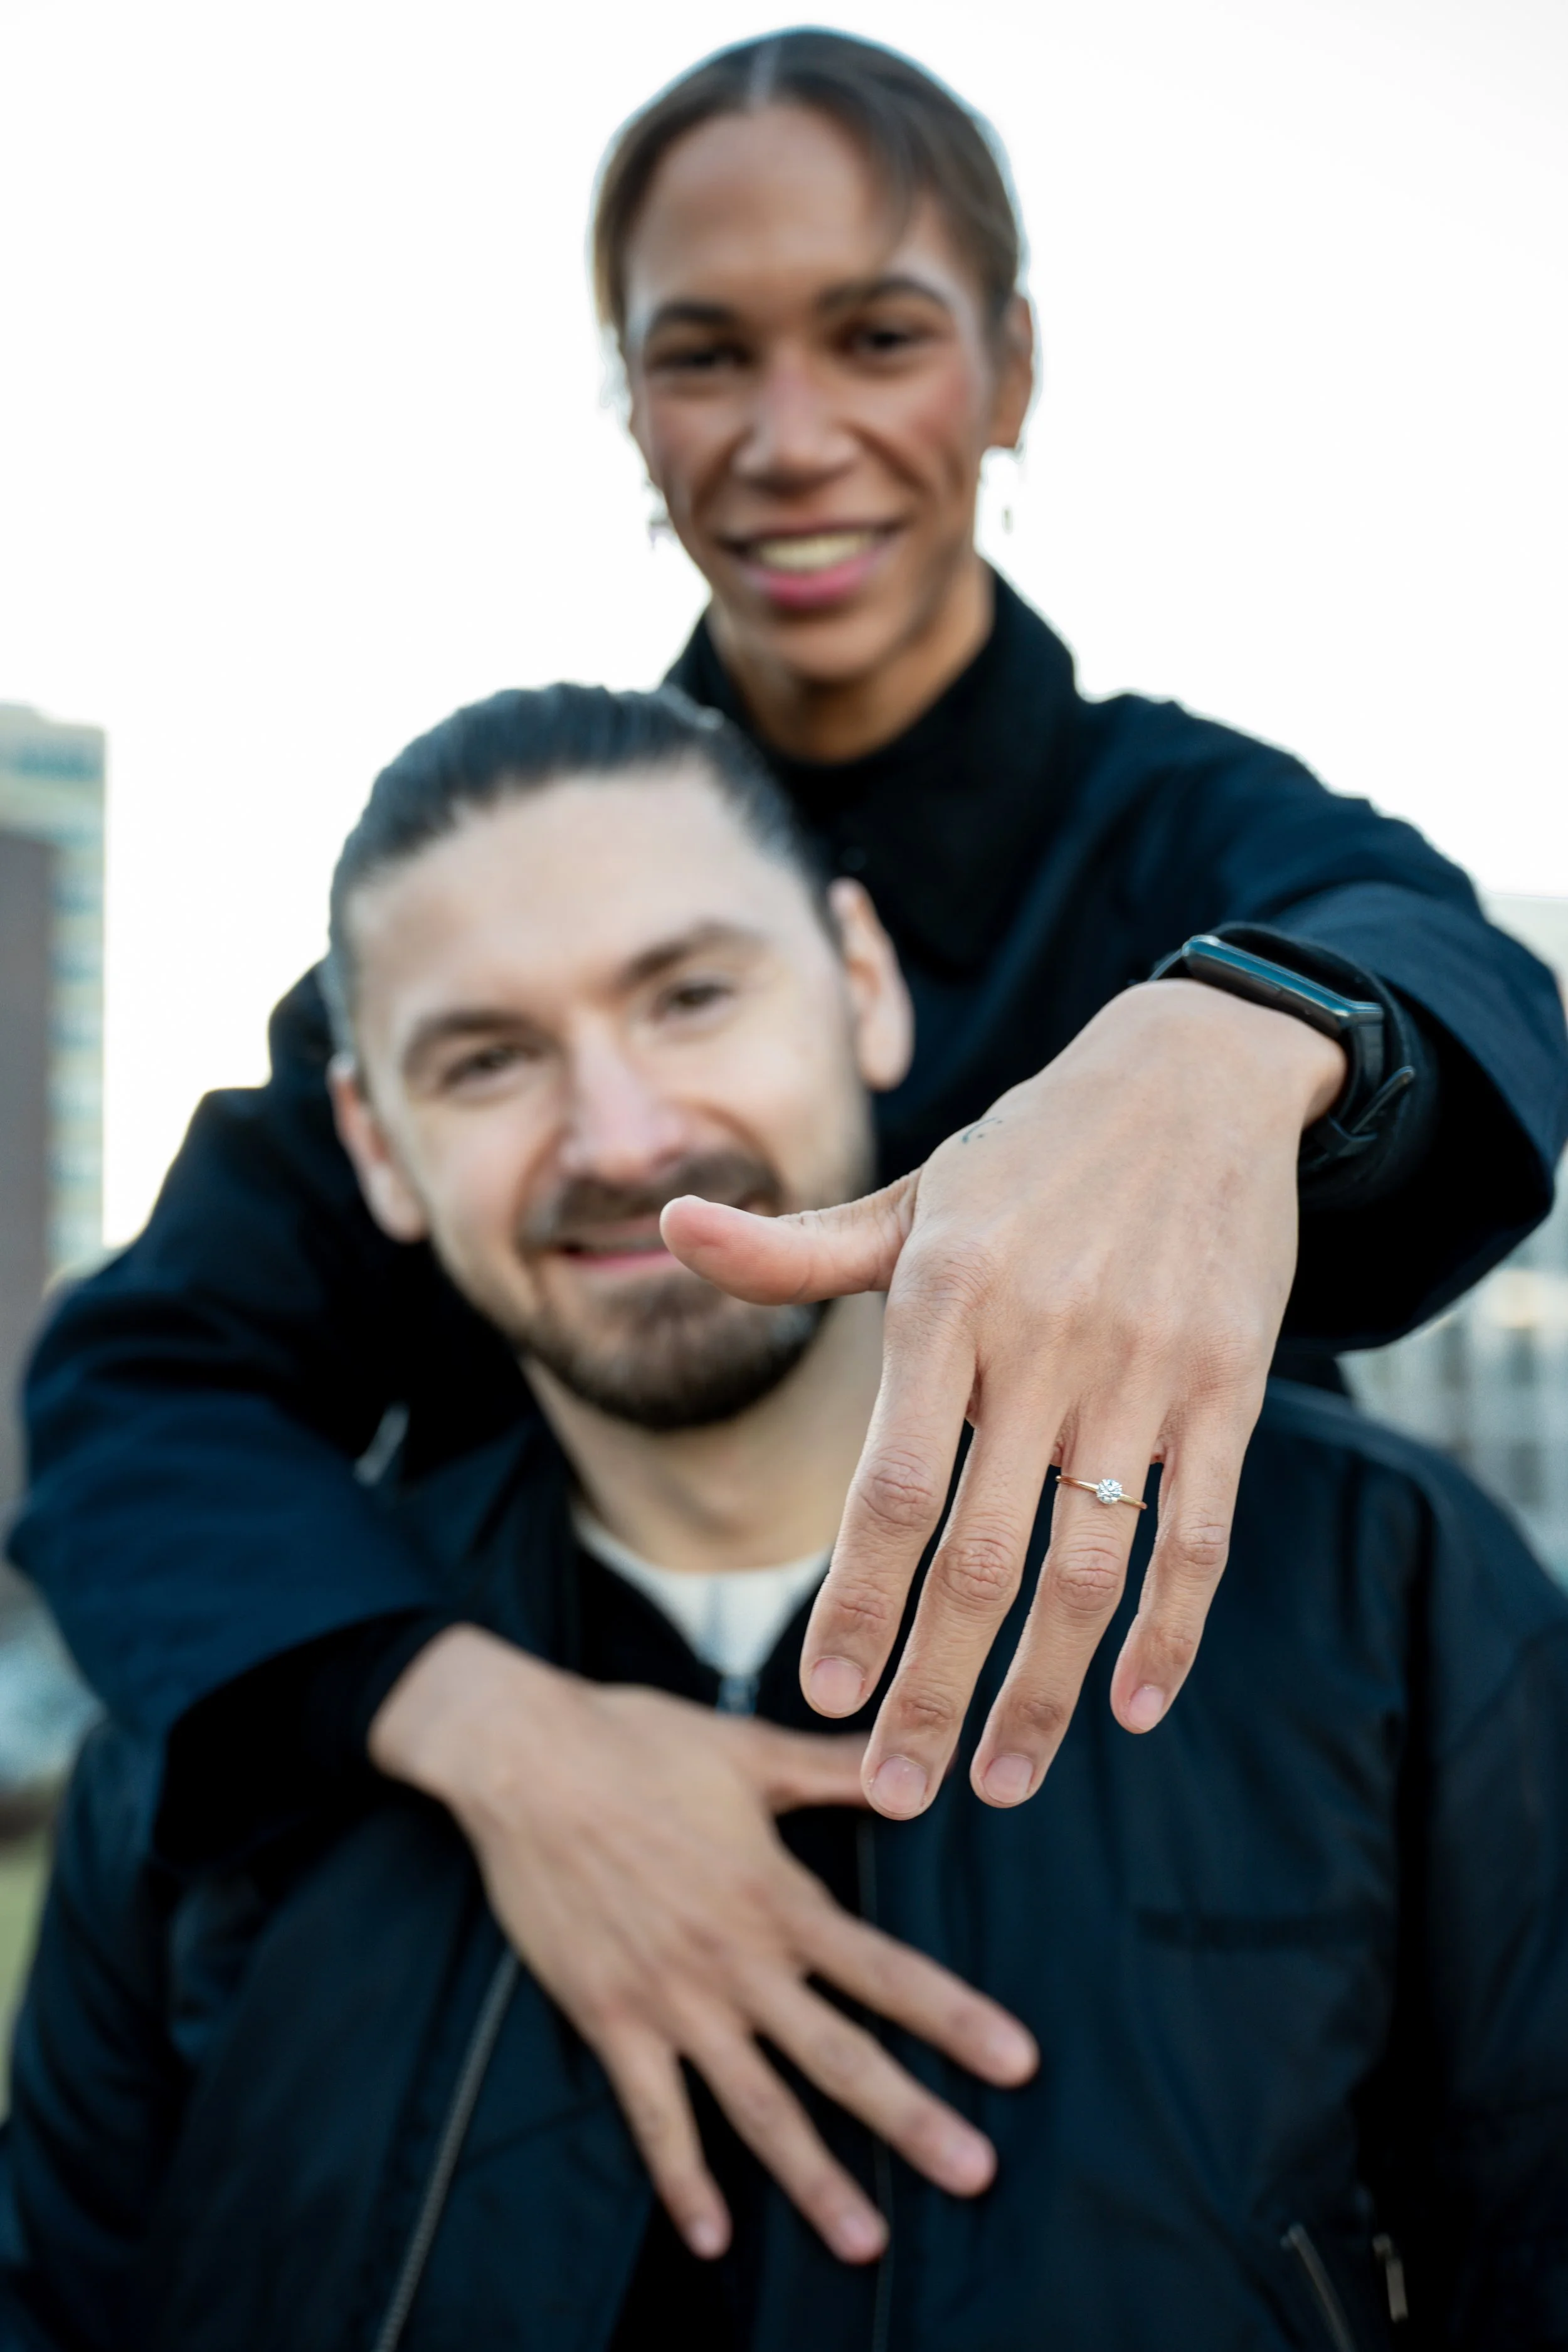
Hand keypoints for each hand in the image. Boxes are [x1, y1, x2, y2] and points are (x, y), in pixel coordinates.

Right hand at [370, 1627, 1036, 2265]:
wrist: (524, 1758)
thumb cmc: (637, 1741)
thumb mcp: (747, 1750)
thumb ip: (832, 1769)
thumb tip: (909, 1768)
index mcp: (776, 1896)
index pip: (884, 1970)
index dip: (954, 2015)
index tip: (1017, 2061)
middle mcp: (734, 1961)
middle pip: (837, 2056)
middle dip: (910, 2119)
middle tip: (975, 2173)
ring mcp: (670, 1999)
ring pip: (756, 2104)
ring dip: (813, 2176)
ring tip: (867, 2239)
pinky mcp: (609, 2018)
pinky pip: (652, 2115)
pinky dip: (682, 2178)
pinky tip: (712, 2238)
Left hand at [661, 980, 1345, 1816]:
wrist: (1199, 1078)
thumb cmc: (1032, 1150)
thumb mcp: (915, 1192)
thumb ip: (799, 1250)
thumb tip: (669, 1229)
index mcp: (943, 1295)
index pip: (890, 1485)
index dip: (857, 1600)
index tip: (820, 1694)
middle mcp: (1041, 1340)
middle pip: (982, 1554)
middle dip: (935, 1686)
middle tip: (898, 1791)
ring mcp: (1142, 1368)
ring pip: (1090, 1566)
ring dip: (1047, 1690)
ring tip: (1004, 1781)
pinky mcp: (1226, 1385)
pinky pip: (1199, 1534)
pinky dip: (1168, 1630)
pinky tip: (1133, 1704)